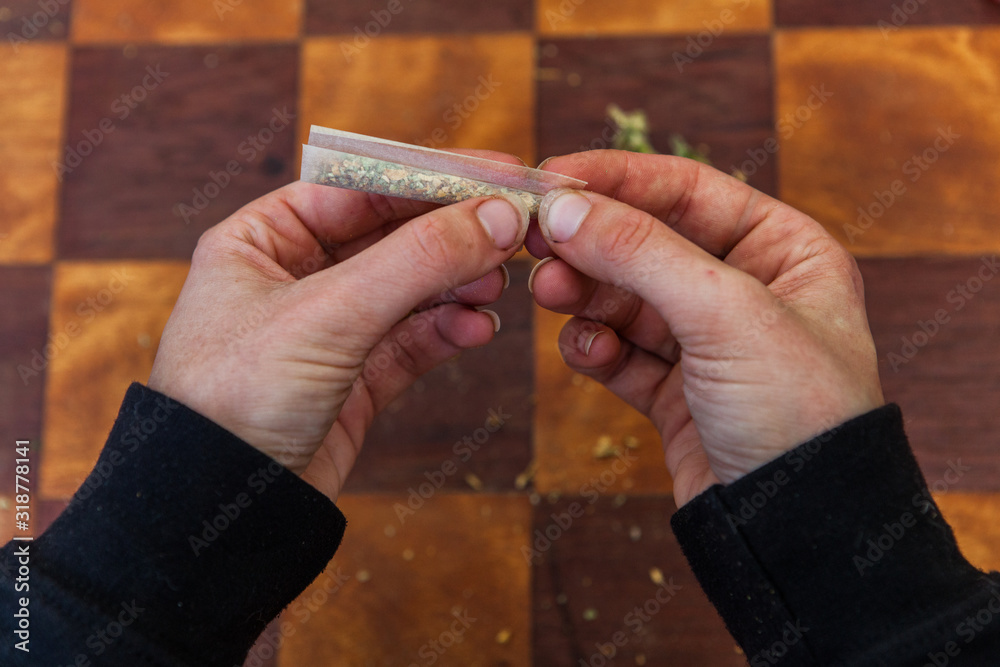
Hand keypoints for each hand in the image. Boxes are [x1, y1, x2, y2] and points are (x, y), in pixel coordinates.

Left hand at [148, 163, 528, 501]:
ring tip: (496, 285)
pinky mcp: (354, 380)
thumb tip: (496, 215)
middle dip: (453, 233)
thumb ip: (417, 259)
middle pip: (392, 235)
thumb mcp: (329, 313)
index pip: (359, 185)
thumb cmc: (236, 397)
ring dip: (457, 282)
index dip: (431, 176)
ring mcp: (327, 330)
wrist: (220, 508)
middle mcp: (293, 278)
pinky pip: (414, 340)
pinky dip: (448, 330)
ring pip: (410, 288)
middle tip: (516, 229)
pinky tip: (478, 327)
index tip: (498, 173)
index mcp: (260, 240)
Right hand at [529, 151, 884, 506]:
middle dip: (591, 243)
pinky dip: (596, 347)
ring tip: (549, 295)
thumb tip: (562, 207)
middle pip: (647, 243)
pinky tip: (586, 351)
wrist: (799, 531)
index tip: (551, 175)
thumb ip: (640, 251)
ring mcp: (709, 344)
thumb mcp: (725, 313)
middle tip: (536, 243)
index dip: (616, 178)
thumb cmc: (800, 413)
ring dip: (584, 294)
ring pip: (626, 299)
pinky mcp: (677, 394)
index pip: (687, 190)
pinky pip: (621, 352)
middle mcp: (748, 291)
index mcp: (785, 251)